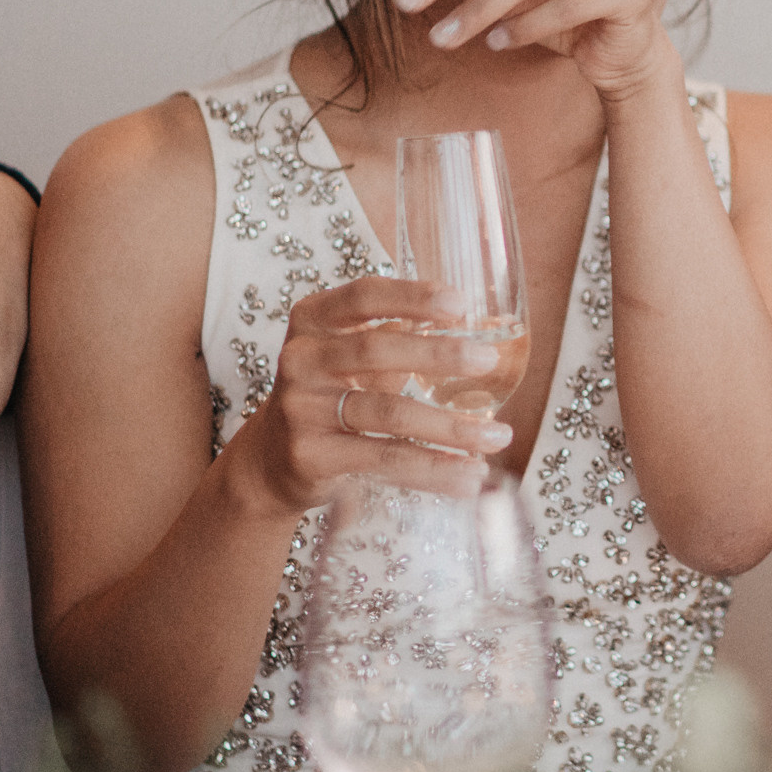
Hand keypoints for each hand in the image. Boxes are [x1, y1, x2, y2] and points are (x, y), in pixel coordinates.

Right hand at [230, 276, 513, 511]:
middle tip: (488, 360)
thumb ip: (398, 335)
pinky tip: (469, 475)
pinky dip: (434, 470)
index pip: (363, 296)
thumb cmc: (330, 394)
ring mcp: (302, 410)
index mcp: (313, 321)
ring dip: (452, 428)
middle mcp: (301, 360)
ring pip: (389, 414)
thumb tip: (479, 325)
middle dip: (438, 355)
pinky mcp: (312, 457)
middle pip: (375, 351)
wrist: (272, 458)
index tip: (461, 304)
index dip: (413, 296)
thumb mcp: (350, 354)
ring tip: (499, 438)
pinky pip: (384, 459)